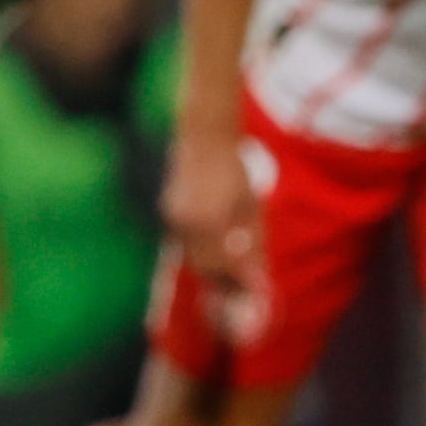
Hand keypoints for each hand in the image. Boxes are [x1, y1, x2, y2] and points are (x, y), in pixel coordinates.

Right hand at [159, 118, 265, 295]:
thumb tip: (259, 271)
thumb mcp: (249, 205)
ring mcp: (173, 219)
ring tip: (232, 266)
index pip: (225, 263)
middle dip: (224, 277)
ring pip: (192, 256)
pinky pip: (184, 242)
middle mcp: (188, 223)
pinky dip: (201, 250)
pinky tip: (217, 246)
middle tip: (244, 280)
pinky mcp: (167, 213)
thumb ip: (252, 239)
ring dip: (212, 266)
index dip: (241, 278)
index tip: (257, 285)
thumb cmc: (232, 169)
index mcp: (212, 220)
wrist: (202, 140)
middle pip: (204, 266)